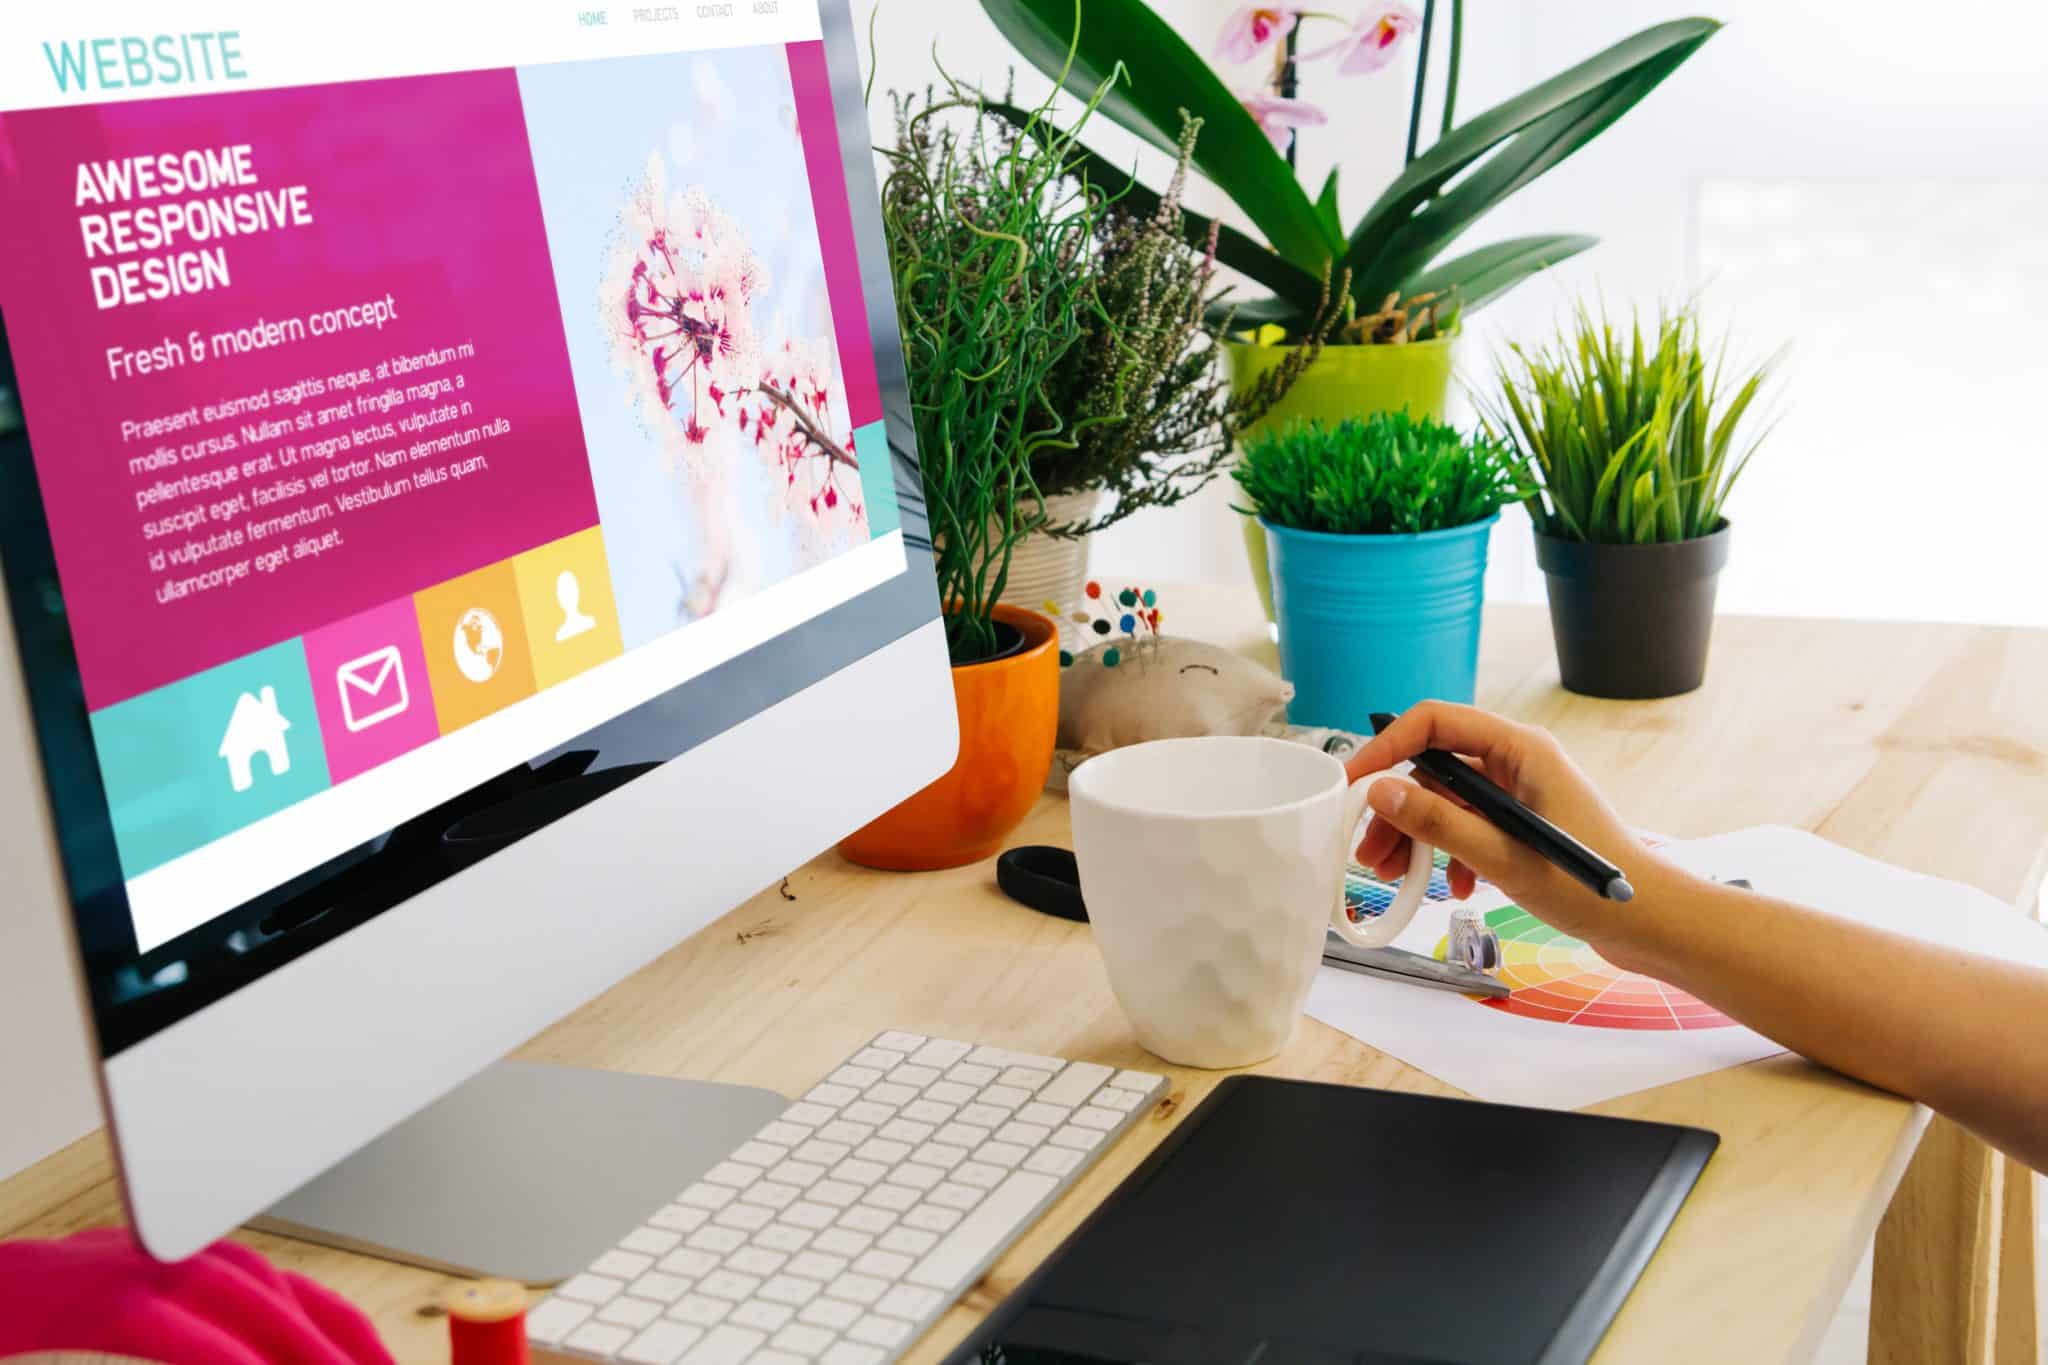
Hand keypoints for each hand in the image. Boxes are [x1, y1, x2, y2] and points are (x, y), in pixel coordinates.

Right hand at [1344, 702, 1681, 951]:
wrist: (1648, 923)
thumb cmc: (1591, 888)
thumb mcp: (1502, 857)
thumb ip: (1438, 823)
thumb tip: (1380, 792)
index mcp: (1521, 749)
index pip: (1435, 721)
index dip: (1387, 745)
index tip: (1353, 781)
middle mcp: (1519, 761)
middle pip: (1436, 766)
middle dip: (1398, 808)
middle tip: (1369, 850)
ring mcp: (1521, 792)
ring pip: (1447, 800)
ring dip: (1419, 836)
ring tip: (1397, 877)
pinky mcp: (1523, 822)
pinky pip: (1468, 824)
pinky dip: (1450, 853)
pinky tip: (1455, 887)